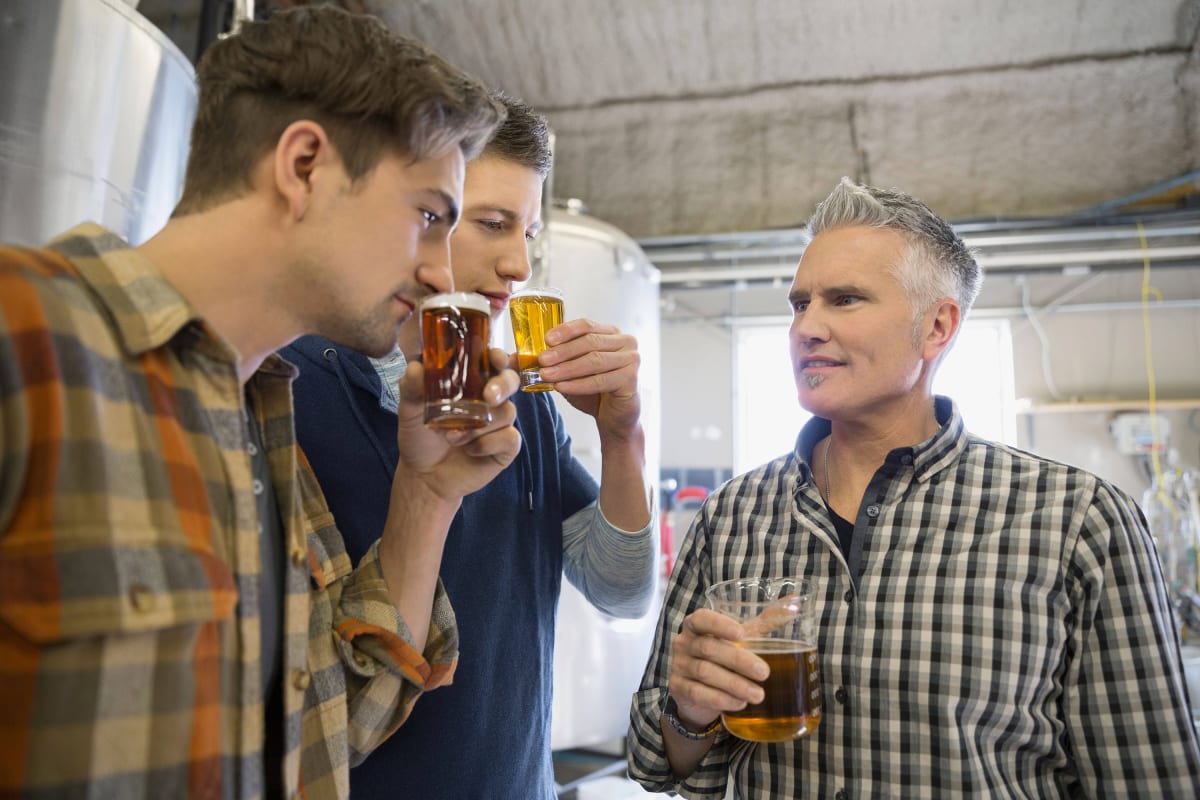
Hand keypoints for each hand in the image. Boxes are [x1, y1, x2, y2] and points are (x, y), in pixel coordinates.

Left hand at [393, 347, 521, 501]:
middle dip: (503, 385)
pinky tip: (470, 450)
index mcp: (470, 382)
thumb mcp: (409, 410)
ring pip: (507, 412)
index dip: (498, 356)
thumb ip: (412, 387)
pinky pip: (509, 438)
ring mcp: (499, 423)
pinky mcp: (505, 446)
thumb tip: (416, 366)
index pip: (491, 361)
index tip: (495, 358)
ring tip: (452, 437)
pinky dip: (487, 444)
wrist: (424, 476)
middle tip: (489, 396)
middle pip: (510, 380)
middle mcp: (489, 399)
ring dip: (479, 425)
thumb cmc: (420, 437)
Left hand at [526, 318, 641, 437]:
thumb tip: (516, 358)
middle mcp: (625, 342)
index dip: (565, 331)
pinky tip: (562, 388)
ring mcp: (632, 359)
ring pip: (594, 361)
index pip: (586, 325)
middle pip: (589, 342)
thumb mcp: (569, 374)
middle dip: (562, 352)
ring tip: (547, 375)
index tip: (546, 340)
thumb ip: (549, 363)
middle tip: (542, 360)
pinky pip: (601, 380)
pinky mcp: (632, 379)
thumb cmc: (593, 392)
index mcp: (610, 333)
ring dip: (567, 368)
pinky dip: (579, 384)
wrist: (614, 418)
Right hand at [666, 609, 769, 730]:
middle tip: (765, 673)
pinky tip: (740, 703)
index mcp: (696, 625)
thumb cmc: (721, 656)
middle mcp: (684, 643)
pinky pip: (698, 693)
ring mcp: (679, 666)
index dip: (719, 624)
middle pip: (710, 648)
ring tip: (758, 695)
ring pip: (705, 673)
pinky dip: (721, 699)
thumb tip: (793, 604)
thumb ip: (762, 623)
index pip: (702, 618)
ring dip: (734, 684)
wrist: (695, 689)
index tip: (740, 633)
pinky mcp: (678, 688)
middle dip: (739, 660)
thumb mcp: (738, 638)